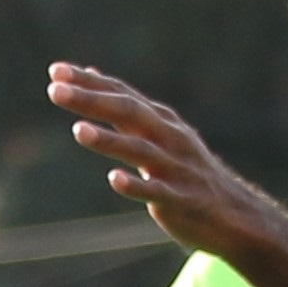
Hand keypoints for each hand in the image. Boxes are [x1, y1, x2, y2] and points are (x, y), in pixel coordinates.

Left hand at [49, 63, 287, 265]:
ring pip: (139, 149)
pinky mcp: (180, 199)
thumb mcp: (157, 134)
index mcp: (161, 121)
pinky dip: (136, 184)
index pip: (122, 93)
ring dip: (109, 139)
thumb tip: (92, 75)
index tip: (56, 71)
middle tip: (55, 91)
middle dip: (92, 100)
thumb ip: (124, 108)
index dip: (90, 82)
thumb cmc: (185, 172)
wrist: (233, 215)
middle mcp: (169, 137)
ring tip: (78, 131)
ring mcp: (175, 167)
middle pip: (128, 112)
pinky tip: (114, 179)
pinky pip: (156, 191)